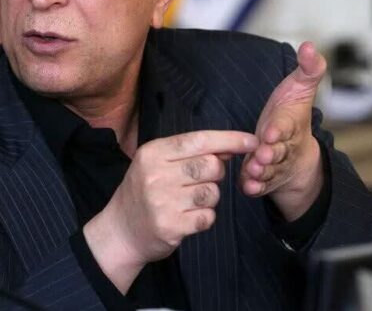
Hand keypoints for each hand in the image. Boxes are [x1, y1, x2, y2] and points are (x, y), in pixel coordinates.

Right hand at [84, 130, 257, 292]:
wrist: (120, 231)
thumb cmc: (143, 192)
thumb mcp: (157, 164)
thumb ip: (189, 153)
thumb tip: (230, 146)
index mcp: (152, 153)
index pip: (198, 140)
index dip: (229, 139)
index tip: (251, 141)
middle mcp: (155, 175)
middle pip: (211, 165)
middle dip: (216, 173)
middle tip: (200, 181)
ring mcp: (162, 201)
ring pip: (212, 193)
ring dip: (209, 199)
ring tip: (188, 202)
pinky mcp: (170, 226)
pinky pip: (207, 217)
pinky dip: (204, 218)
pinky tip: (187, 218)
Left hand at [240, 41, 327, 220]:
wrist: (298, 152)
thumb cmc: (292, 116)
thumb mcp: (299, 88)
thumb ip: (307, 69)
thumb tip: (310, 45)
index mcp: (291, 124)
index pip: (286, 125)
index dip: (279, 129)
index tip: (271, 131)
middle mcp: (285, 146)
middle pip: (279, 150)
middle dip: (271, 153)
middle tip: (262, 154)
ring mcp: (276, 165)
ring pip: (270, 170)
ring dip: (262, 171)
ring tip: (253, 170)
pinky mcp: (265, 178)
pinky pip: (261, 184)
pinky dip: (255, 186)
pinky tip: (246, 186)